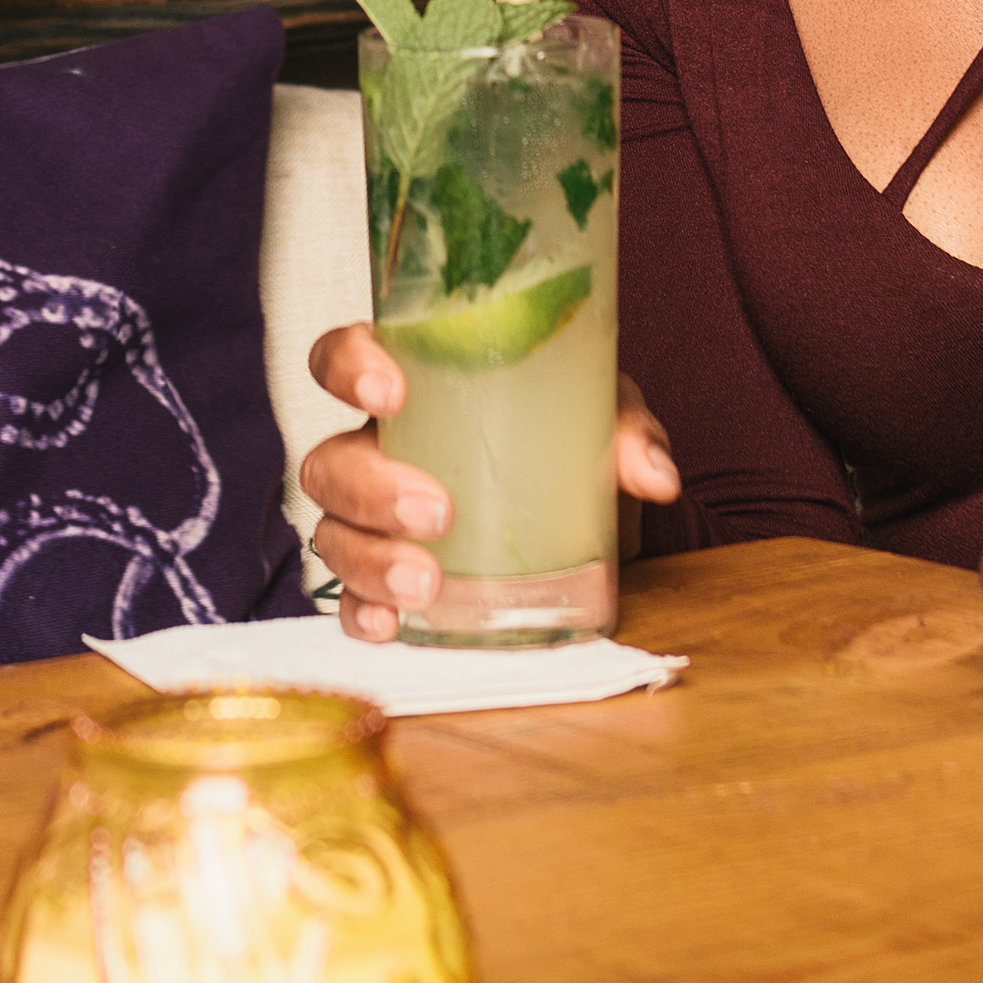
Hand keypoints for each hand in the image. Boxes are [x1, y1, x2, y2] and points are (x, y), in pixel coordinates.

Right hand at [296, 321, 680, 640]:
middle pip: (329, 462)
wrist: (587, 507)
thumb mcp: (599, 413)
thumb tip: (653, 475)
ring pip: (332, 534)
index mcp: (414, 385)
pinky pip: (351, 601)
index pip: (341, 356)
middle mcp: (378, 449)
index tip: (391, 393)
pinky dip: (364, 614)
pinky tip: (393, 626)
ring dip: (370, 560)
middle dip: (371, 489)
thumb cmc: (570, 435)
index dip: (347, 367)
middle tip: (438, 511)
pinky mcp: (391, 581)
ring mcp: (375, 520)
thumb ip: (622, 431)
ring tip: (426, 584)